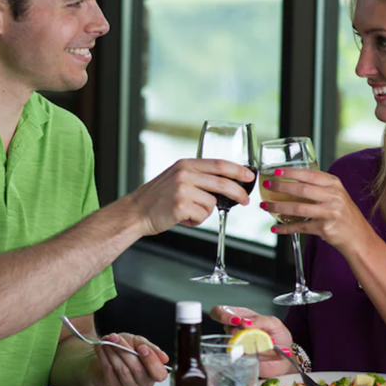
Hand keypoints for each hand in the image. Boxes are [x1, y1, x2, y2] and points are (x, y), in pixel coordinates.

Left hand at [93, 333, 169, 385]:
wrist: (109, 353)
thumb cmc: (127, 348)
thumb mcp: (139, 342)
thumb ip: (150, 347)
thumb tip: (164, 358)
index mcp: (154, 373)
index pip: (159, 374)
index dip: (151, 361)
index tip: (142, 348)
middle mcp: (144, 383)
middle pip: (137, 369)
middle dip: (125, 350)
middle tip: (116, 337)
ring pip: (122, 369)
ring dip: (113, 352)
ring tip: (108, 340)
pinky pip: (109, 370)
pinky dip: (104, 356)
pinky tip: (101, 347)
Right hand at [124, 159, 255, 236]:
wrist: (136, 212)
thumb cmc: (158, 198)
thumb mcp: (177, 178)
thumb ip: (198, 177)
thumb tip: (226, 186)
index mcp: (185, 164)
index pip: (219, 164)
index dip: (238, 170)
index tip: (249, 176)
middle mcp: (184, 174)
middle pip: (222, 183)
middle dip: (238, 193)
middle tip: (244, 201)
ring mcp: (182, 189)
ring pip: (212, 203)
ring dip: (204, 212)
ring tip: (188, 211)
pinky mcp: (180, 205)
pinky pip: (202, 215)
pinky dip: (195, 220)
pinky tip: (182, 218)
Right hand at [207, 305, 295, 378]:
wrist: (285, 355)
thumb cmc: (278, 336)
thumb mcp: (274, 323)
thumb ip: (260, 320)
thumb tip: (244, 321)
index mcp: (241, 316)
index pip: (220, 311)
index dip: (222, 315)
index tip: (236, 321)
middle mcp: (235, 329)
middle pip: (225, 329)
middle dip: (238, 333)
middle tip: (251, 336)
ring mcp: (236, 344)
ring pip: (234, 344)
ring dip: (254, 345)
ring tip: (267, 345)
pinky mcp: (239, 358)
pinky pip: (241, 357)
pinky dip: (256, 355)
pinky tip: (265, 353)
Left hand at [259, 167, 373, 255]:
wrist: (359, 237)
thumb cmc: (344, 215)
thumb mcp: (336, 195)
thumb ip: (319, 187)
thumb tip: (292, 180)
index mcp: (334, 185)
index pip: (310, 174)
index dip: (291, 172)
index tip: (276, 171)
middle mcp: (334, 197)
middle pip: (302, 190)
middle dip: (280, 187)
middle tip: (267, 185)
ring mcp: (330, 213)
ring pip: (298, 208)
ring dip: (278, 207)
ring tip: (265, 206)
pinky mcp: (325, 228)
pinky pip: (300, 227)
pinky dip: (285, 228)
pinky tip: (275, 227)